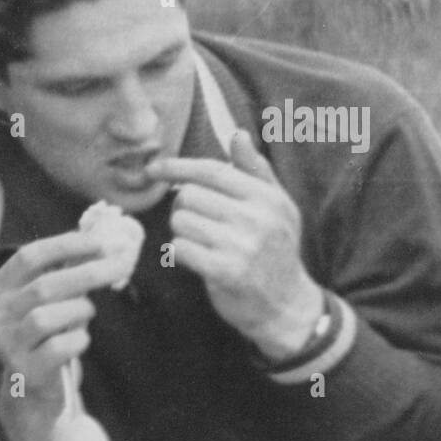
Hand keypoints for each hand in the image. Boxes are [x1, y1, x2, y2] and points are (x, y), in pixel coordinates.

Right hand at [0, 226, 135, 396]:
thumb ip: (67, 270)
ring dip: (79, 310)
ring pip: (47, 317)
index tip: (102, 240)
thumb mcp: (50, 299)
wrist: (33, 388)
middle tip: (121, 265)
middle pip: (44, 285)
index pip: (29, 257)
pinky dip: (78, 340)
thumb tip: (104, 235)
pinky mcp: (26, 369)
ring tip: (87, 313)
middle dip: (88, 272)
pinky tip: (80, 341)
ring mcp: (8, 343)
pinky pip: (58, 347)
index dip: (66, 245)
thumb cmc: (48, 333)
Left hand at [146, 130, 323, 360]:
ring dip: (182, 233)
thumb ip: (255, 170)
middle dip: (183, 209)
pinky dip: (180, 253)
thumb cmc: (275, 251)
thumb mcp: (276, 207)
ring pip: (181, 221)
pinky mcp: (226, 271)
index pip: (212, 170)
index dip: (177, 166)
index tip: (154, 169)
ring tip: (202, 243)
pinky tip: (196, 259)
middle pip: (189, 196)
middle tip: (198, 224)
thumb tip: (237, 134)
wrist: (287, 305)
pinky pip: (180, 248)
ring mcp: (242, 245)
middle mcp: (257, 217)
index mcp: (266, 197)